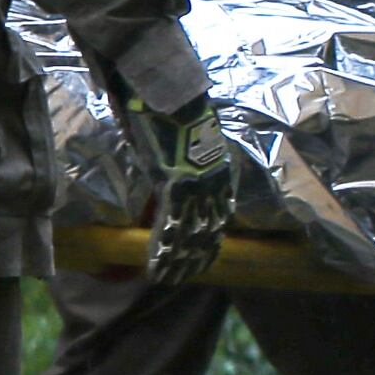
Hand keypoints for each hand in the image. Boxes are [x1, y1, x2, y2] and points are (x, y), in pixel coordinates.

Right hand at [141, 102, 238, 286]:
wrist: (172, 94)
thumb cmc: (174, 111)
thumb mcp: (188, 140)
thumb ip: (184, 160)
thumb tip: (172, 170)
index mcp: (217, 172)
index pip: (219, 216)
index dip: (211, 240)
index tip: (205, 257)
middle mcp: (211, 184)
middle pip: (207, 231)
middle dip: (195, 257)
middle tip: (185, 277)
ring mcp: (195, 187)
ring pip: (189, 236)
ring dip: (177, 261)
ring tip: (167, 280)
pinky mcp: (175, 186)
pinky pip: (170, 227)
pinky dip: (162, 250)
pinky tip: (156, 267)